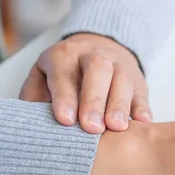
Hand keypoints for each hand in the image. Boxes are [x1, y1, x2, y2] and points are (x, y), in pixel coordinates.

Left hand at [20, 34, 151, 133]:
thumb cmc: (66, 72)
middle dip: (94, 100)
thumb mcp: (43, 75)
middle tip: (92, 127)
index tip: (66, 120)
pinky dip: (143, 108)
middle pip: (98, 71)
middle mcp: (94, 55)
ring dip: (120, 104)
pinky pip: (142, 92)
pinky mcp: (138, 80)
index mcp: (65, 55)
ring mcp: (120, 66)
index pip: (64, 74)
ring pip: (122, 80)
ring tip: (117, 127)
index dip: (65, 97)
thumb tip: (31, 121)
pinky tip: (142, 122)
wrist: (99, 47)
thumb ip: (35, 95)